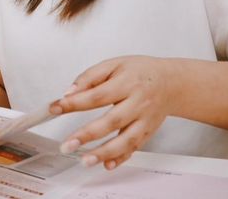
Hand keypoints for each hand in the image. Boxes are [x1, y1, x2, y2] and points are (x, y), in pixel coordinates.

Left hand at [50, 55, 178, 169]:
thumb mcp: (114, 64)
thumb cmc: (140, 72)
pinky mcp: (148, 132)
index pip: (97, 95)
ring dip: (104, 152)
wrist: (172, 82)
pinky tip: (107, 164)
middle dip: (87, 135)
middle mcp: (138, 103)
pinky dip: (121, 157)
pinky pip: (135, 148)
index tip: (55, 108)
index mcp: (127, 83)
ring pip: (126, 140)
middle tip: (67, 145)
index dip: (74, 103)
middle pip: (111, 121)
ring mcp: (145, 120)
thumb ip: (90, 77)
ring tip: (85, 160)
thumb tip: (70, 92)